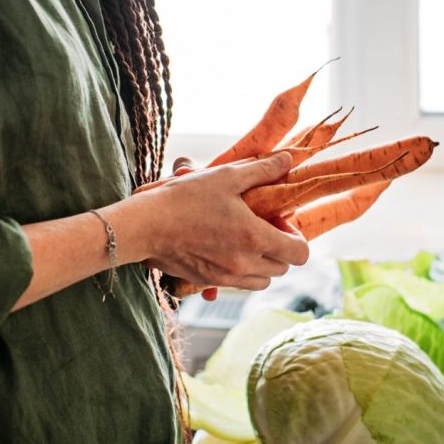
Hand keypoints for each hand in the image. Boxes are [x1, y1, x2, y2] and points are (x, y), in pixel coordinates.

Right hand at [132, 152, 308, 293]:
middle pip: (283, 268)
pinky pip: (239, 284)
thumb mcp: (225, 177)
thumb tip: (288, 160)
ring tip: (246, 240)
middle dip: (280, 248)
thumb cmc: (184, 198)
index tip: (279, 221)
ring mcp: (227, 277)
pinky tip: (226, 248)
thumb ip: (262, 171)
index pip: (299, 253)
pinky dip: (242, 271)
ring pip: (263, 281)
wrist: (144, 226)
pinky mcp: (209, 283)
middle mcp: (245, 264)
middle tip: (263, 226)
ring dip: (263, 263)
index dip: (296, 237)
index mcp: (255, 238)